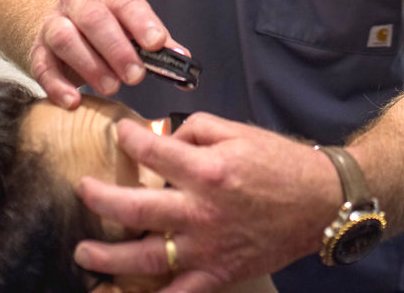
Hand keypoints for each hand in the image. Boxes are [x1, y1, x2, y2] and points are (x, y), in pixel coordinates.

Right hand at [29, 0, 179, 107]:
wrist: (60, 25)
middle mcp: (77, 4)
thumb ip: (156, 44)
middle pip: (93, 18)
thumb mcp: (132, 29)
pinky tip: (73, 102)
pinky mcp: (38, 51)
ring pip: (65, 38)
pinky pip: (42, 67)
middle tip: (136, 75)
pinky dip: (56, 86)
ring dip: (90, 65)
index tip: (157, 43)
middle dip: (116, 47)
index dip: (142, 22)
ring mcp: (54, 25)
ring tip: (111, 88)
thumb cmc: (105, 31)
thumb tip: (182, 58)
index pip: (125, 2)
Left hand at [73, 114, 341, 292]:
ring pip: (145, 256)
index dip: (127, 139)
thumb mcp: (238, 131)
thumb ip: (196, 129)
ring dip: (108, 256)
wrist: (320, 201)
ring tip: (84, 252)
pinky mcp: (217, 274)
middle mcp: (202, 211)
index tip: (118, 135)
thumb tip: (162, 137)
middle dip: (99, 199)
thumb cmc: (280, 163)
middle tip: (82, 191)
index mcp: (208, 170)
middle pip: (135, 208)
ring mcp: (207, 248)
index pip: (151, 152)